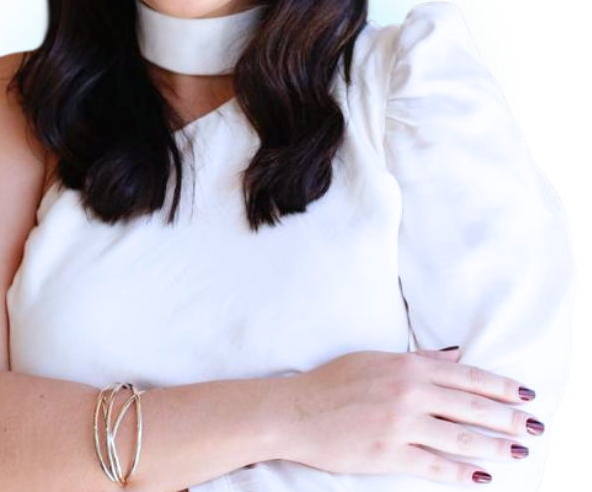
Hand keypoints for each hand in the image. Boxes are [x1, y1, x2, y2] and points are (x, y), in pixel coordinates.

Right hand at [278, 347, 542, 485]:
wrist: (297, 411)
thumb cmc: (335, 381)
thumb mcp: (377, 359)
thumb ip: (418, 359)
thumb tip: (456, 355)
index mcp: (408, 367)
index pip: (467, 376)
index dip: (501, 386)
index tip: (526, 394)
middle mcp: (409, 394)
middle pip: (472, 407)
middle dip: (509, 418)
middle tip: (536, 426)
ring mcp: (401, 426)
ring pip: (460, 438)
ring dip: (495, 446)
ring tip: (520, 451)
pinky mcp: (390, 455)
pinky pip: (435, 467)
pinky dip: (463, 474)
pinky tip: (483, 477)